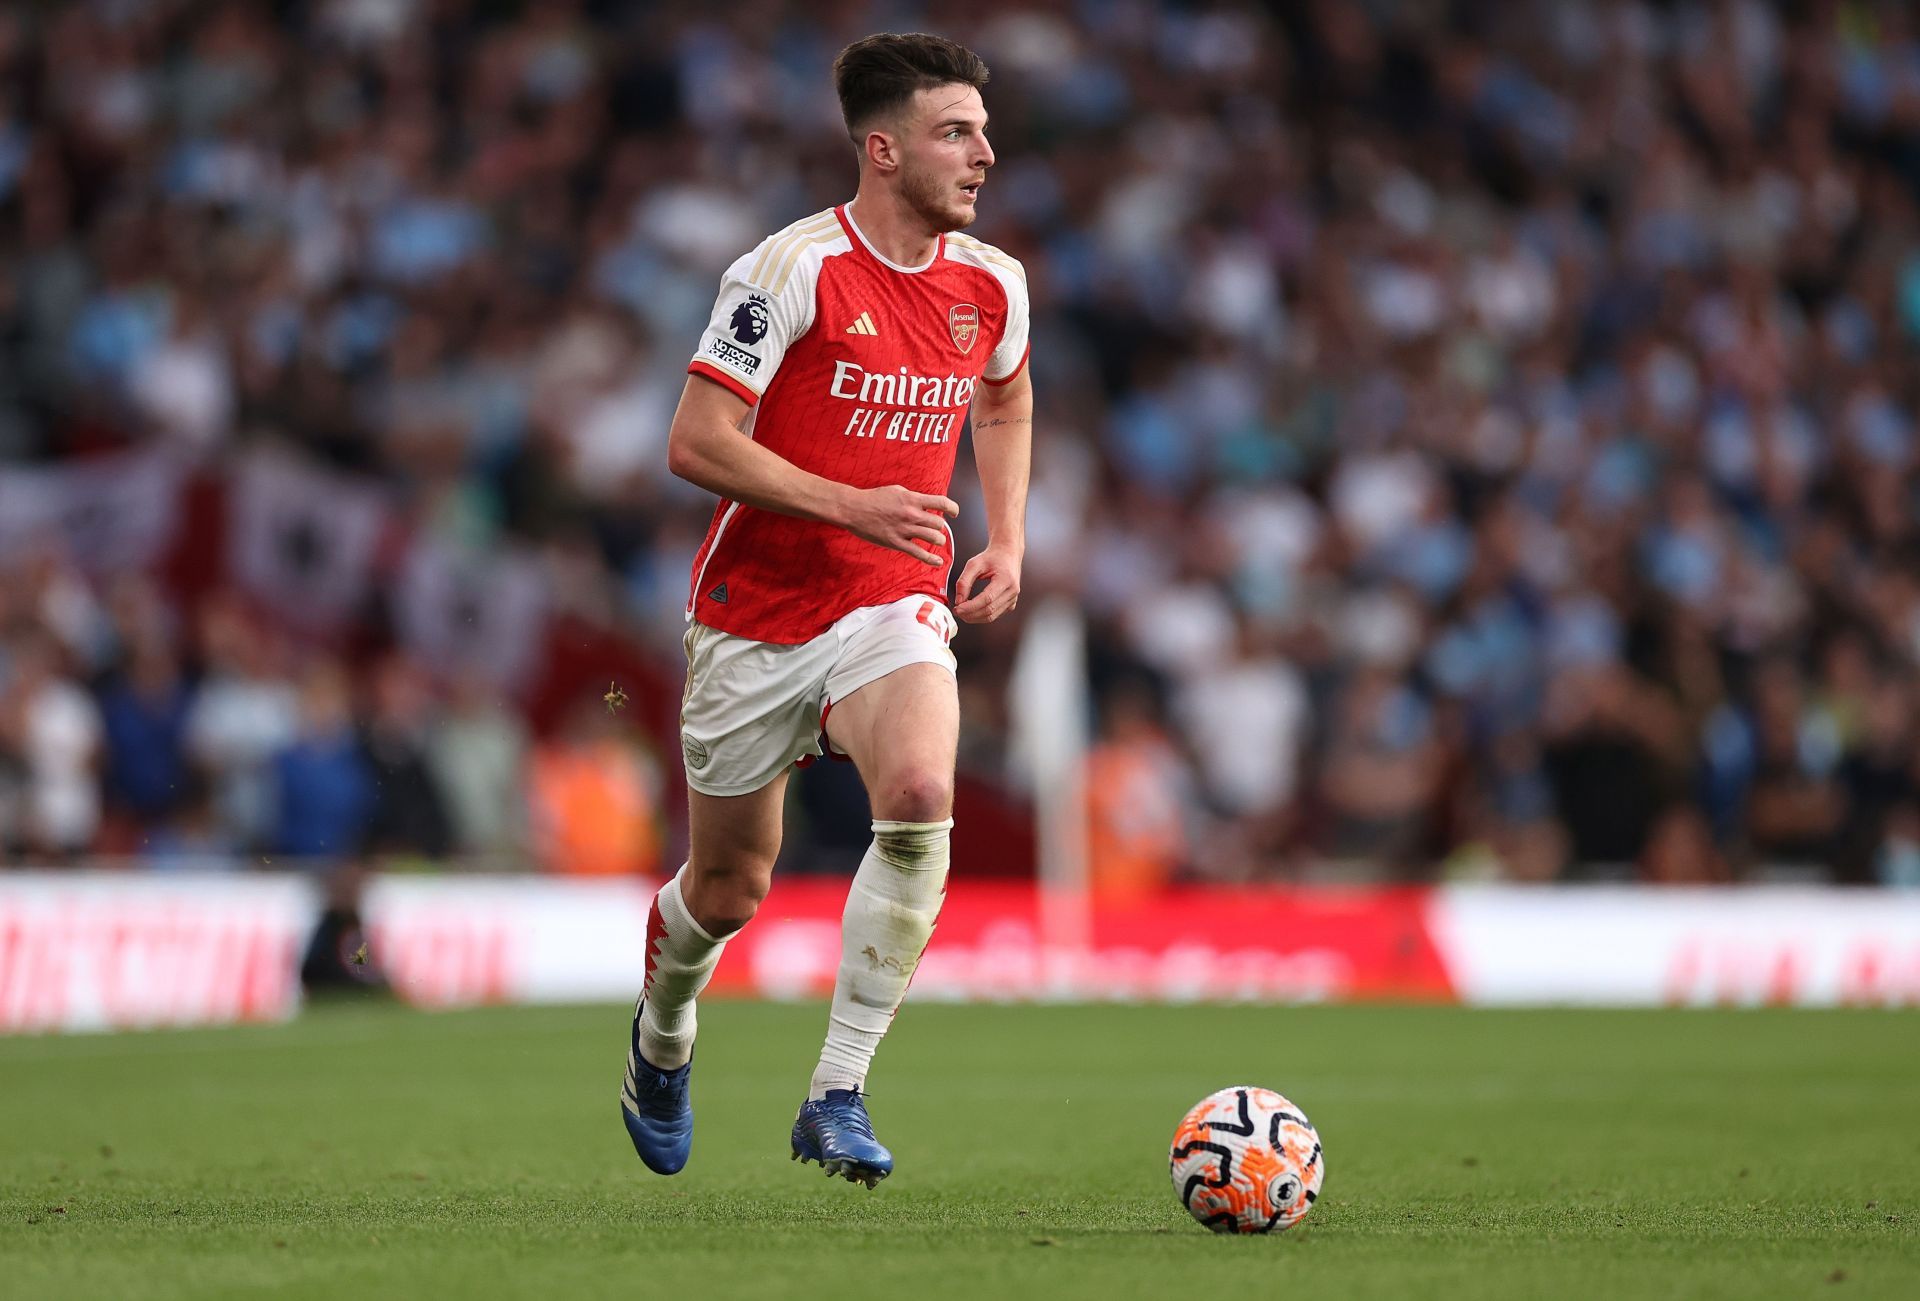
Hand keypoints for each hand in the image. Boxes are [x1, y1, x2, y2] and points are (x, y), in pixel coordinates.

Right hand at [842, 485, 958, 564]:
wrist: (854, 509)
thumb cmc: (874, 498)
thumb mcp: (897, 491)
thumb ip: (913, 498)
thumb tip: (925, 503)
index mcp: (912, 499)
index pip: (942, 503)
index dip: (953, 509)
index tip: (954, 513)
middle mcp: (911, 514)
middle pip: (939, 524)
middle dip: (940, 527)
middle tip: (934, 528)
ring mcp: (904, 530)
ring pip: (934, 538)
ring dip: (938, 540)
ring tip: (935, 540)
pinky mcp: (896, 543)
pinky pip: (919, 553)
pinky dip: (931, 559)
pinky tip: (938, 562)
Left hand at [954, 543, 1022, 622]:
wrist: (1007, 554)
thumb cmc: (992, 557)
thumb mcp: (974, 564)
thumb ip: (964, 581)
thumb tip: (959, 600)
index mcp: (1006, 579)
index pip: (987, 599)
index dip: (970, 607)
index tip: (957, 608)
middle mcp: (1012, 591)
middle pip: (989, 610)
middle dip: (970, 614)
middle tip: (956, 611)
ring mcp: (1013, 599)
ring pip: (992, 616)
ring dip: (974, 617)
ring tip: (962, 612)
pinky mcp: (1010, 604)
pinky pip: (995, 615)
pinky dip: (981, 616)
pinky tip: (972, 611)